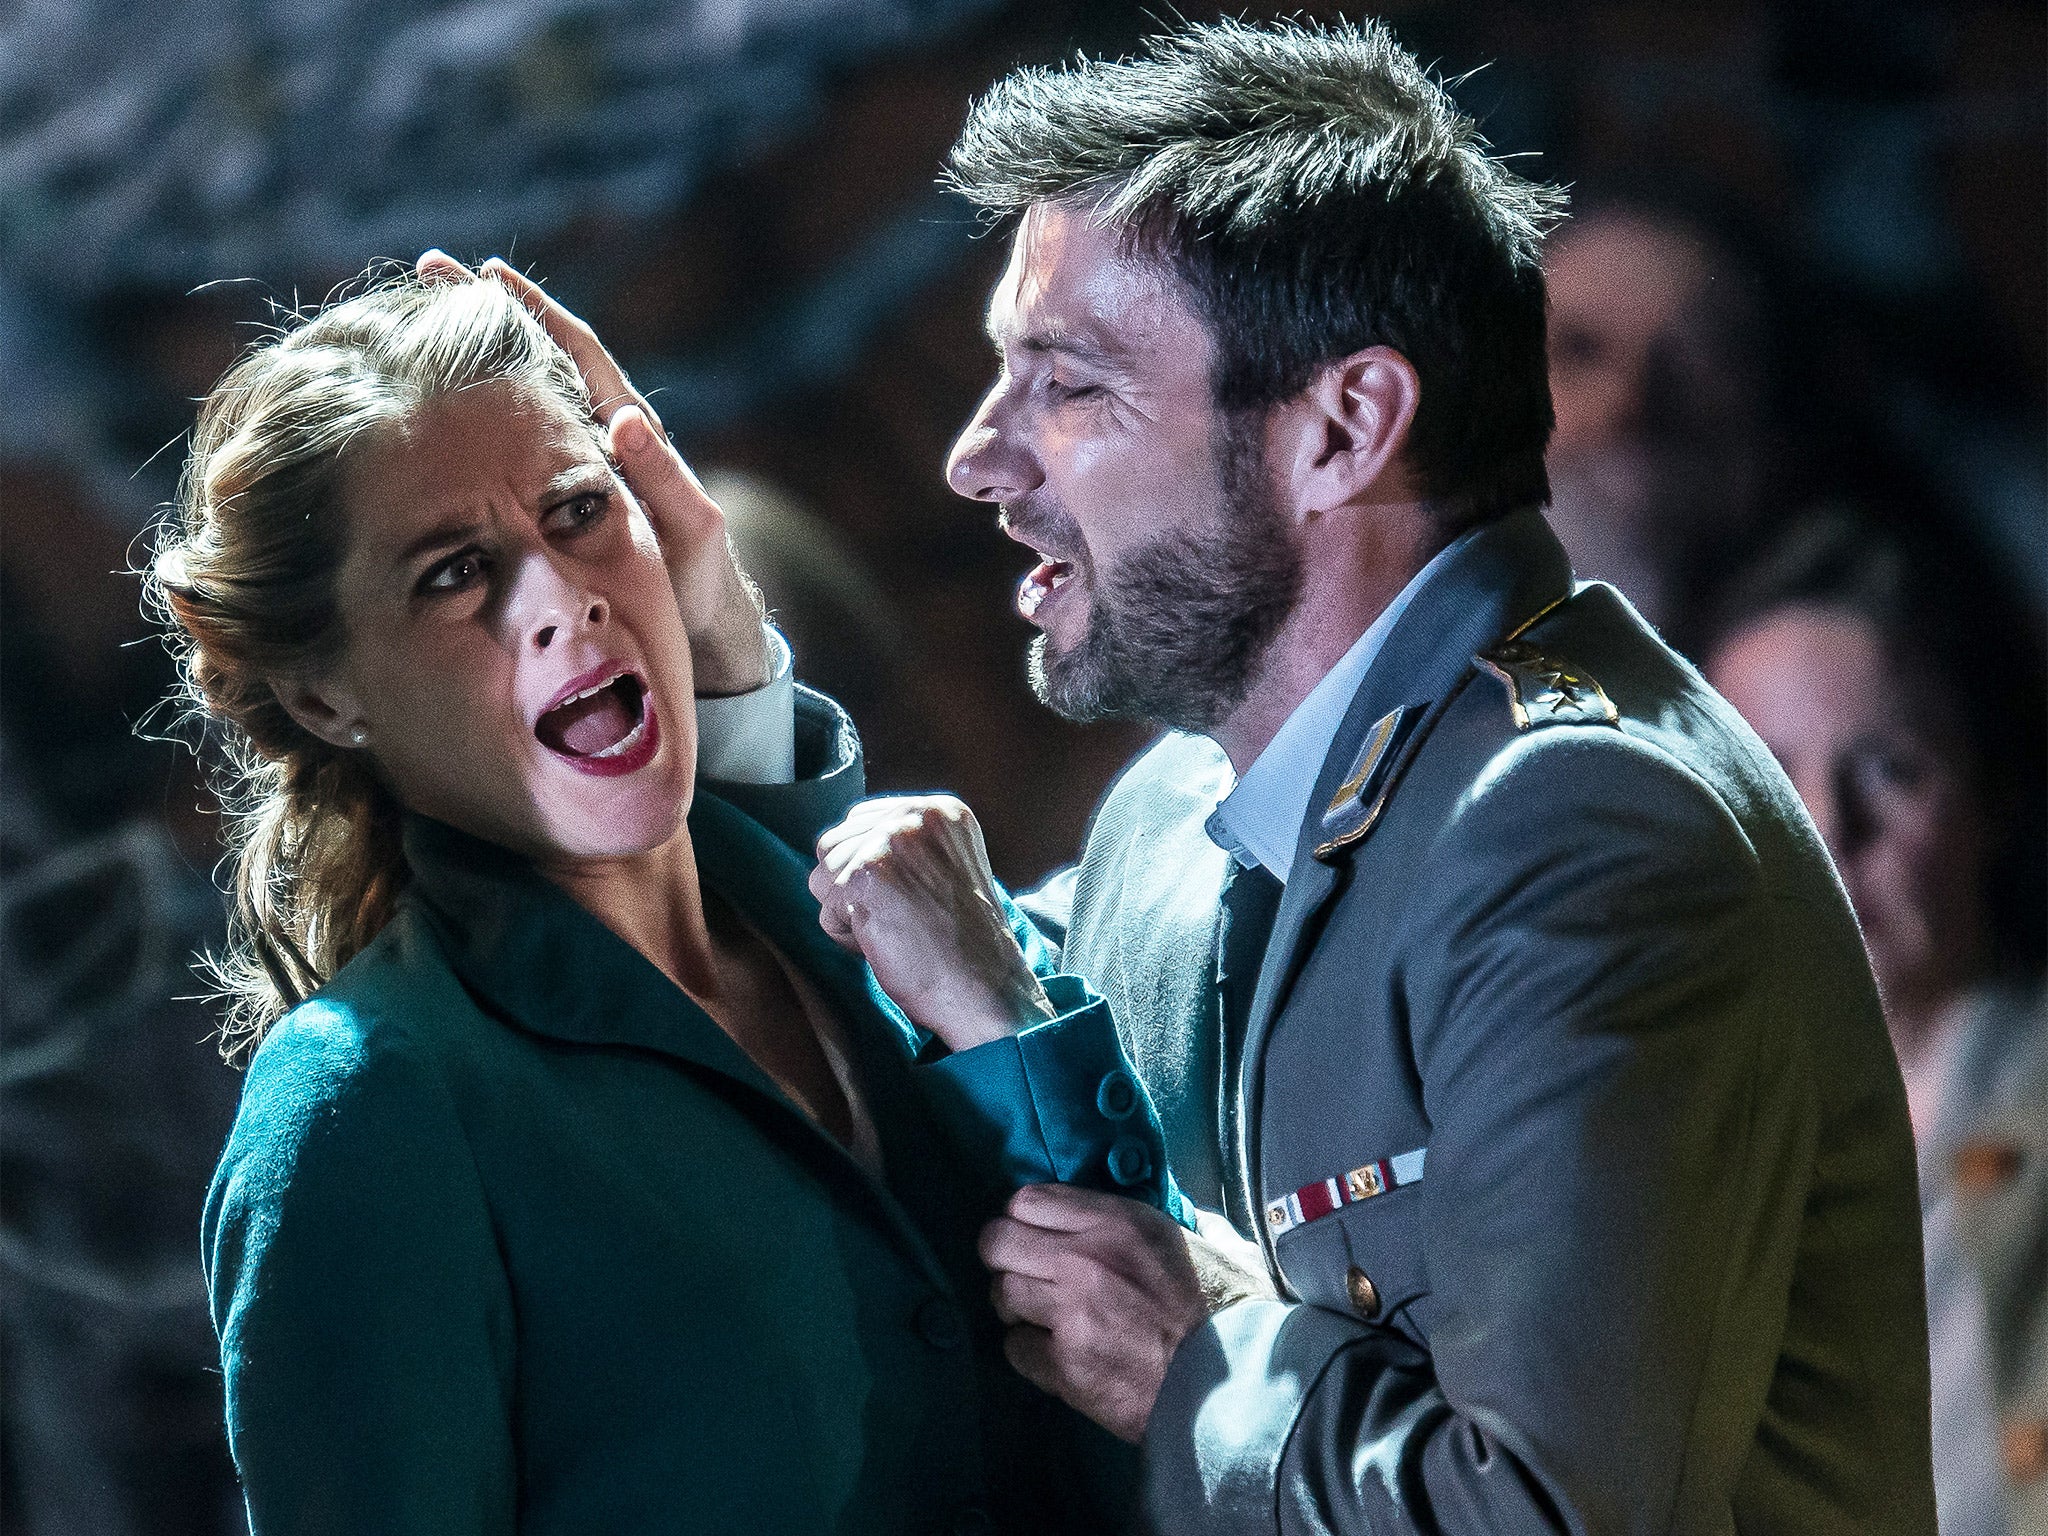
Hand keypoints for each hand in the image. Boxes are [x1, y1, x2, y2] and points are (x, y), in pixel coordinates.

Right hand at [414, 251, 769, 694]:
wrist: (696, 625)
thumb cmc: (696, 578)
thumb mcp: (688, 528)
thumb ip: (662, 478)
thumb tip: (621, 418)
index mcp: (627, 433)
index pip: (574, 351)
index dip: (531, 310)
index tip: (482, 273)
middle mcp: (596, 436)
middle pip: (537, 356)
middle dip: (484, 312)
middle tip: (428, 269)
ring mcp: (572, 465)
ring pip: (516, 397)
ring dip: (470, 360)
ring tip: (411, 324)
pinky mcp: (554, 498)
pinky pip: (508, 445)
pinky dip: (473, 419)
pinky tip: (428, 412)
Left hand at [809, 796, 1052, 1049]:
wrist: (983, 986)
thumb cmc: (962, 942)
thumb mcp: (944, 869)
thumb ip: (903, 846)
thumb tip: (838, 847)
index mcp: (940, 811)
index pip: (861, 821)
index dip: (869, 870)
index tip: (909, 900)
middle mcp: (915, 816)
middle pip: (835, 845)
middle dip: (853, 890)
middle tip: (903, 918)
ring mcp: (891, 841)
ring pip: (823, 875)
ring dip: (848, 913)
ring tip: (896, 929)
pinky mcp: (868, 875)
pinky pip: (827, 911)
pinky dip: (848, 938)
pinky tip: (889, 943)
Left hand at [981, 1185, 1270, 1443]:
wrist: (1231, 1384)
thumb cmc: (1219, 1310)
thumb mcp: (1184, 1240)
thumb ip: (1134, 1222)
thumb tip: (1102, 1212)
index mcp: (1116, 1222)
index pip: (1027, 1200)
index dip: (1023, 1219)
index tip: (1035, 1236)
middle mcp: (1084, 1259)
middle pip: (996, 1241)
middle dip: (1004, 1257)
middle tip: (1025, 1275)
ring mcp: (1069, 1313)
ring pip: (1002, 1293)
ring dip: (1017, 1307)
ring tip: (1043, 1318)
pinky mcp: (1064, 1364)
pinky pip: (1015, 1348)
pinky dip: (1030, 1352)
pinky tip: (1057, 1355)